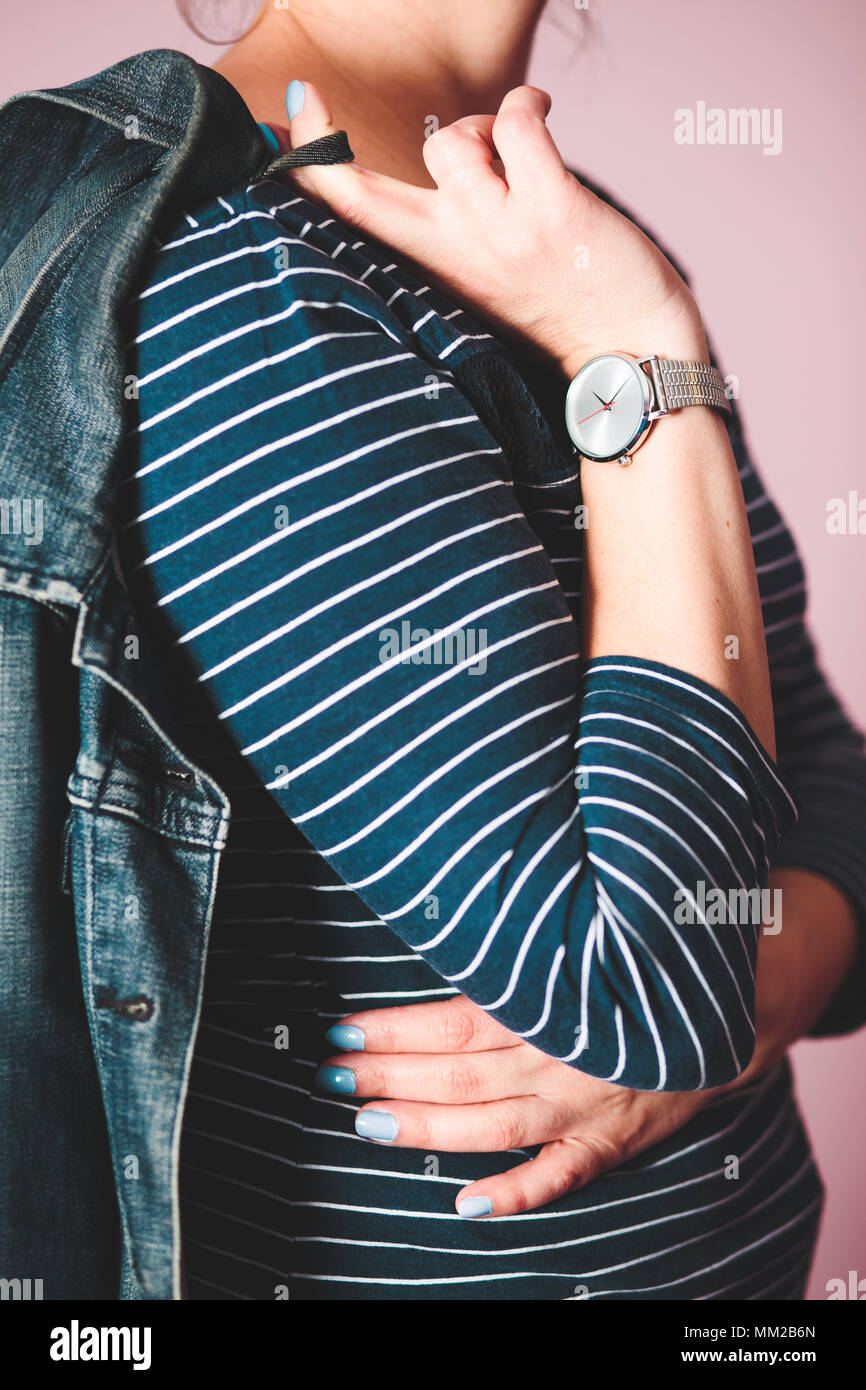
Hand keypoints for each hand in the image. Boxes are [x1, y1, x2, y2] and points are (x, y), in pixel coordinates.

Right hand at [274, 82, 706, 378]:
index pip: (351, 220)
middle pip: (358, 195)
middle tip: (310, 97)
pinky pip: (516, 124)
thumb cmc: (566, 311)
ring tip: (509, 140)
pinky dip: (528, 105)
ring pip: (450, 141)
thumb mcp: (487, 277)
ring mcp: (499, 234)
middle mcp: (453, 255)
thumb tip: (445, 158)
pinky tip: (541, 114)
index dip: (308, 167)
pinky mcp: (551, 211)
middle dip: (320, 138)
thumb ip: (455, 232)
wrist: (632, 356)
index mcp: (433, 271)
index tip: (288, 120)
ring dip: (480, 123)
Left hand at [318, 869, 857, 1217]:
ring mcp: (585, 1107)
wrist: (721, 1008)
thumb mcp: (577, 942)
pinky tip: (465, 1204)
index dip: (394, 1027)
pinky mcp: (608, 1144)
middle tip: (332, 1076)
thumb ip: (516, 951)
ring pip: (492, 1124)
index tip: (341, 1027)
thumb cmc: (630, 967)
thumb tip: (444, 937)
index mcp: (550, 1000)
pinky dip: (517, 1194)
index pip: (455, 1019)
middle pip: (460, 1073)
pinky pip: (560, 1177)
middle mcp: (562, 1055)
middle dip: (388, 1075)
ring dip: (425, 1125)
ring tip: (365, 1122)